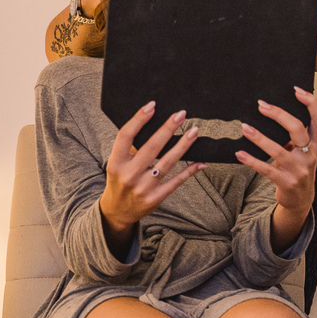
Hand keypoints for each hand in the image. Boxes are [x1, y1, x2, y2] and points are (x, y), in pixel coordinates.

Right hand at [99, 102, 205, 243]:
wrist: (117, 211)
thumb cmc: (120, 180)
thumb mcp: (117, 164)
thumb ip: (130, 148)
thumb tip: (155, 123)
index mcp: (116, 163)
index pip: (126, 136)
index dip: (139, 119)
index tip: (153, 105)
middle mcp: (129, 175)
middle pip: (151, 147)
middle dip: (168, 129)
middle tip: (181, 114)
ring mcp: (143, 188)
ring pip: (167, 162)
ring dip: (183, 145)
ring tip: (194, 131)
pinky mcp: (156, 198)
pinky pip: (177, 181)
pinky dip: (190, 170)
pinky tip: (200, 161)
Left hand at [237, 87, 316, 251]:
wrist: (301, 200)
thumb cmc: (298, 170)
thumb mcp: (303, 152)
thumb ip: (296, 136)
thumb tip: (274, 112)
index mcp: (315, 144)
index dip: (310, 103)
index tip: (296, 91)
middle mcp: (309, 155)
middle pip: (297, 129)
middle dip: (278, 115)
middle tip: (261, 105)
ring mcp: (299, 170)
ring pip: (278, 150)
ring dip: (259, 138)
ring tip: (244, 128)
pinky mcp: (286, 182)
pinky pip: (266, 170)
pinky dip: (251, 161)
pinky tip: (240, 153)